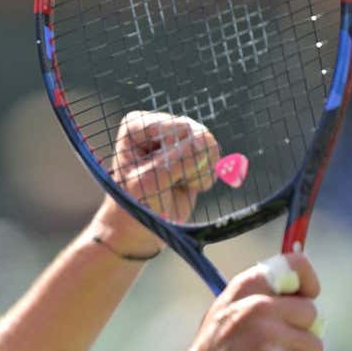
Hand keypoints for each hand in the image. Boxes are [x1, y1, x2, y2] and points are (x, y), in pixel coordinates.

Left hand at [92, 111, 220, 254]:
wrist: (143, 226)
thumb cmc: (136, 203)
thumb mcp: (150, 182)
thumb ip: (177, 159)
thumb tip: (206, 140)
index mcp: (136, 125)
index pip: (174, 131)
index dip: (171, 158)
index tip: (150, 175)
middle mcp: (156, 124)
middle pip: (195, 134)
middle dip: (186, 166)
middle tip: (166, 182)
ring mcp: (177, 135)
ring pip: (209, 145)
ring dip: (197, 173)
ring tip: (176, 183)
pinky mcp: (194, 149)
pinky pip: (215, 158)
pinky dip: (204, 178)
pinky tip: (186, 184)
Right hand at [165, 254, 322, 350]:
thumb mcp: (224, 314)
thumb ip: (256, 299)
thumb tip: (301, 295)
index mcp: (243, 290)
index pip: (292, 265)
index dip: (308, 281)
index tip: (308, 295)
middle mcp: (256, 306)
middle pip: (310, 312)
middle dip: (302, 332)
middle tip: (278, 349)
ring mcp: (268, 335)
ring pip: (314, 344)